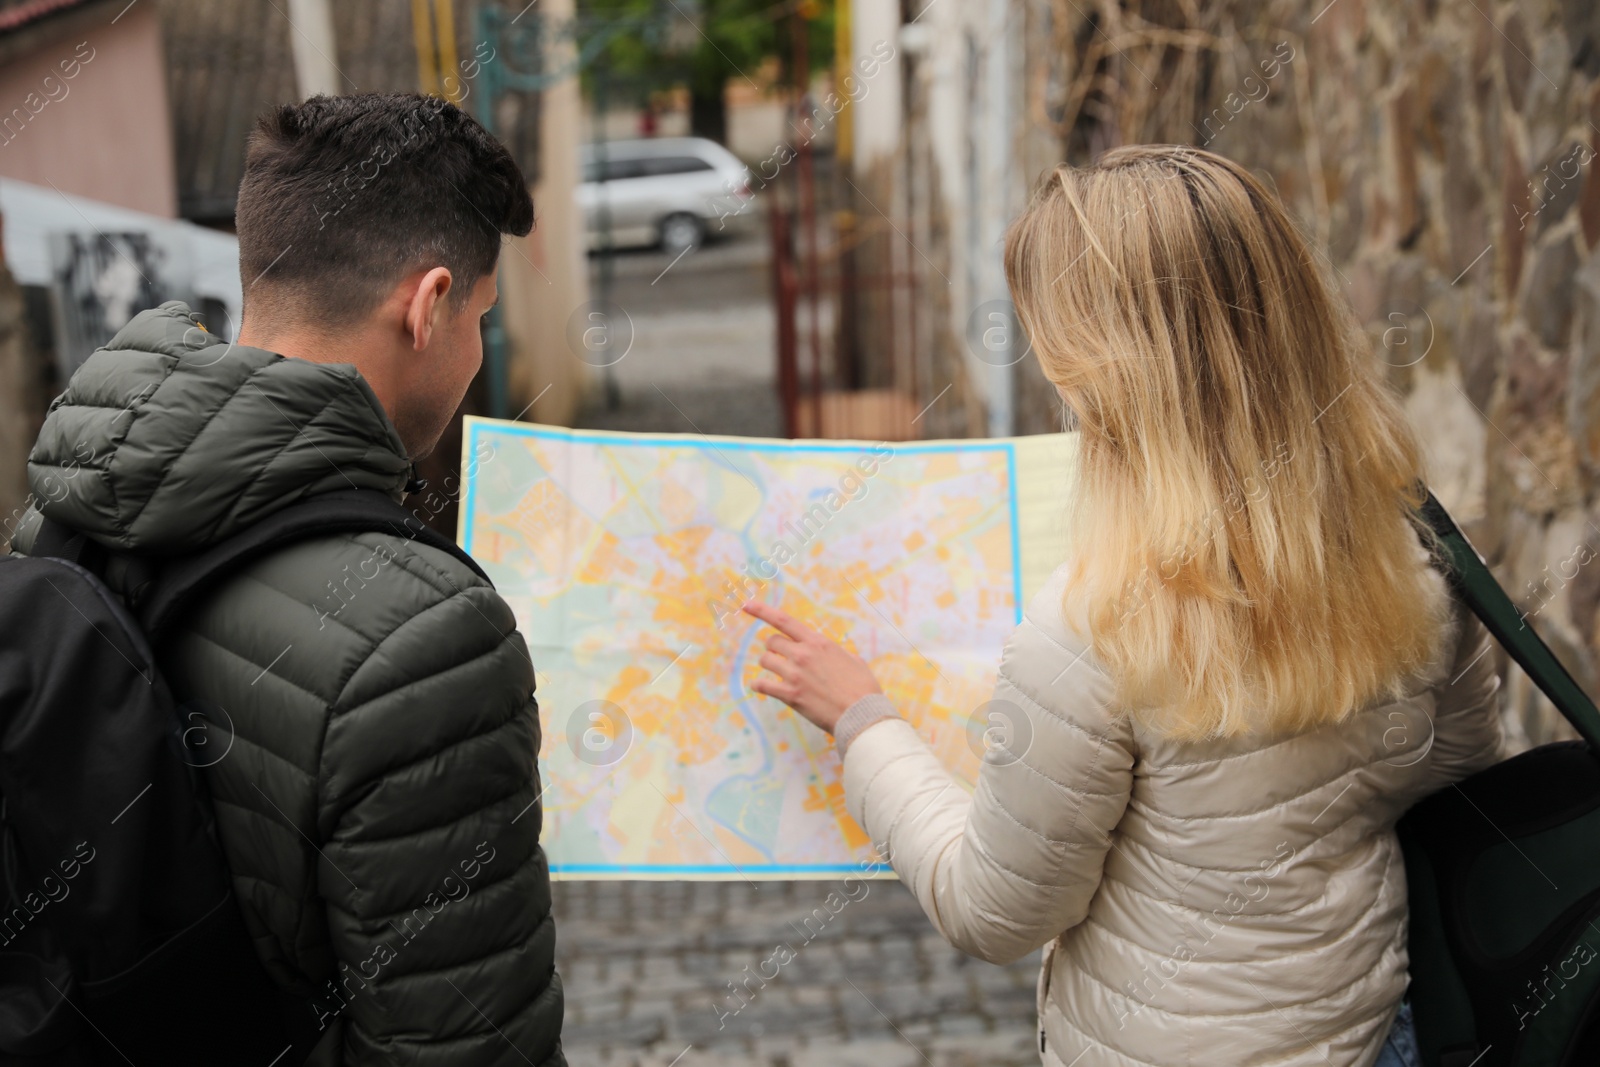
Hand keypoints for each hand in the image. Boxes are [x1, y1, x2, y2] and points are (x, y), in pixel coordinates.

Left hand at [742, 601, 882, 734]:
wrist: (862, 713)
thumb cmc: (862, 687)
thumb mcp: (853, 659)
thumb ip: (836, 653)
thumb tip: (832, 655)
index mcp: (818, 642)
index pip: (783, 620)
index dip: (762, 611)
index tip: (746, 605)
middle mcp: (803, 654)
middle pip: (771, 642)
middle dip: (773, 648)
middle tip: (780, 657)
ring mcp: (795, 674)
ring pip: (765, 661)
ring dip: (768, 665)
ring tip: (776, 672)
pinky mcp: (790, 695)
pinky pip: (762, 685)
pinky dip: (758, 685)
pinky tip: (760, 686)